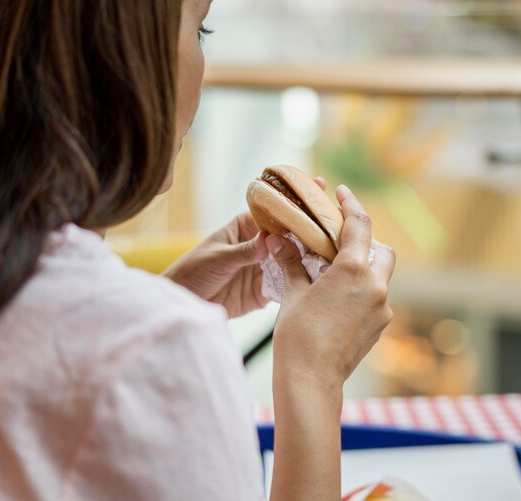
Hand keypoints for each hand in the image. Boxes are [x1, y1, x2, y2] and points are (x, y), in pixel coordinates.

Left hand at [163, 177, 327, 317]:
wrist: (183, 304)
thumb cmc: (192, 272)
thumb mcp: (218, 258)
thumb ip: (245, 251)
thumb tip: (270, 241)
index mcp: (246, 228)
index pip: (275, 211)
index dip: (296, 201)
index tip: (316, 187)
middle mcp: (259, 246)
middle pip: (290, 235)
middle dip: (311, 227)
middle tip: (338, 220)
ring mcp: (263, 269)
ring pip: (293, 260)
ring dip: (311, 257)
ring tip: (336, 251)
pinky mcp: (264, 292)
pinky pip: (286, 286)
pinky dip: (301, 284)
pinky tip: (320, 281)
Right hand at [268, 184, 395, 388]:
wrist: (310, 380)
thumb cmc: (297, 335)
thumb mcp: (293, 293)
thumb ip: (292, 263)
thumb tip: (278, 241)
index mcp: (354, 271)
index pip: (360, 225)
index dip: (351, 204)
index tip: (342, 192)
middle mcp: (376, 287)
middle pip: (382, 250)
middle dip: (366, 242)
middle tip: (340, 244)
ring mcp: (382, 309)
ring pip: (382, 276)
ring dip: (366, 268)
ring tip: (336, 274)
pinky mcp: (380, 327)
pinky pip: (377, 299)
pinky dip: (364, 291)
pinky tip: (339, 300)